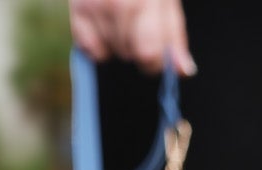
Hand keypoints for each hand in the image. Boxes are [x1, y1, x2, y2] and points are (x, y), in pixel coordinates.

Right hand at [70, 0, 194, 74]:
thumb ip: (174, 35)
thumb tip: (183, 70)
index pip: (148, 54)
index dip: (156, 60)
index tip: (158, 54)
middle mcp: (119, 2)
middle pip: (129, 55)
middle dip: (137, 48)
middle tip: (137, 22)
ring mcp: (95, 5)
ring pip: (111, 53)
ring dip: (118, 43)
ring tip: (120, 16)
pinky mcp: (77, 10)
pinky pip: (91, 50)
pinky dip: (98, 43)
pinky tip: (105, 22)